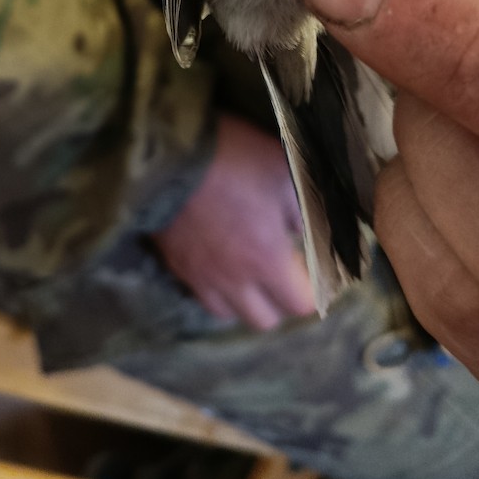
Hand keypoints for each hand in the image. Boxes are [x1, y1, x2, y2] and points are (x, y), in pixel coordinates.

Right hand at [152, 112, 315, 329]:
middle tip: (279, 271)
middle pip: (264, 320)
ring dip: (243, 300)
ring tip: (246, 271)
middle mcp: (235, 280)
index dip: (309, 291)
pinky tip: (217, 262)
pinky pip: (199, 294)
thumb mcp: (281, 170)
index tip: (307, 267)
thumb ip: (297, 207)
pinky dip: (213, 288)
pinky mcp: (176, 265)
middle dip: (278, 302)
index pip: (299, 305)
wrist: (169, 157)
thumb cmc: (233, 161)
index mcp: (267, 260)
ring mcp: (201, 277)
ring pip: (228, 313)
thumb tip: (297, 229)